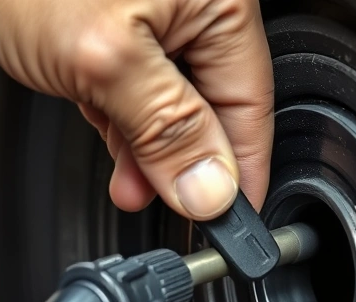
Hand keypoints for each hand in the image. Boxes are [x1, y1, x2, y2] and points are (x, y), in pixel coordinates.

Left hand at [0, 0, 273, 219]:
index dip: (240, 172)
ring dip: (152, 150)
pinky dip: (128, 121)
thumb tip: (211, 189)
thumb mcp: (105, 61)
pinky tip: (117, 147)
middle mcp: (196, 6)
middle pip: (215, 106)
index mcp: (219, 2)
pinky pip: (142, 88)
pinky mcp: (121, 24)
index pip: (251, 103)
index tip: (231, 224)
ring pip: (175, 103)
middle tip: (166, 205)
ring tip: (131, 185)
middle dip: (187, 164)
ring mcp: (159, 15)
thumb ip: (166, 129)